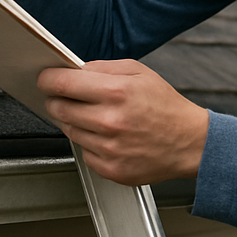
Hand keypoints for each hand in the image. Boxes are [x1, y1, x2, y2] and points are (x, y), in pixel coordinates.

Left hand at [38, 59, 208, 185]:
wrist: (191, 143)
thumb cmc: (166, 106)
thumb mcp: (139, 72)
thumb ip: (103, 67)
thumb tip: (74, 69)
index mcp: (116, 92)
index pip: (61, 83)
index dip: (47, 79)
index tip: (46, 78)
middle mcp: (110, 121)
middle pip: (58, 108)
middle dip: (57, 99)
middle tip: (68, 96)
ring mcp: (109, 148)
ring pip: (69, 130)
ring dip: (75, 121)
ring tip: (96, 116)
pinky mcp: (111, 169)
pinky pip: (83, 152)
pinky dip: (89, 143)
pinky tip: (108, 136)